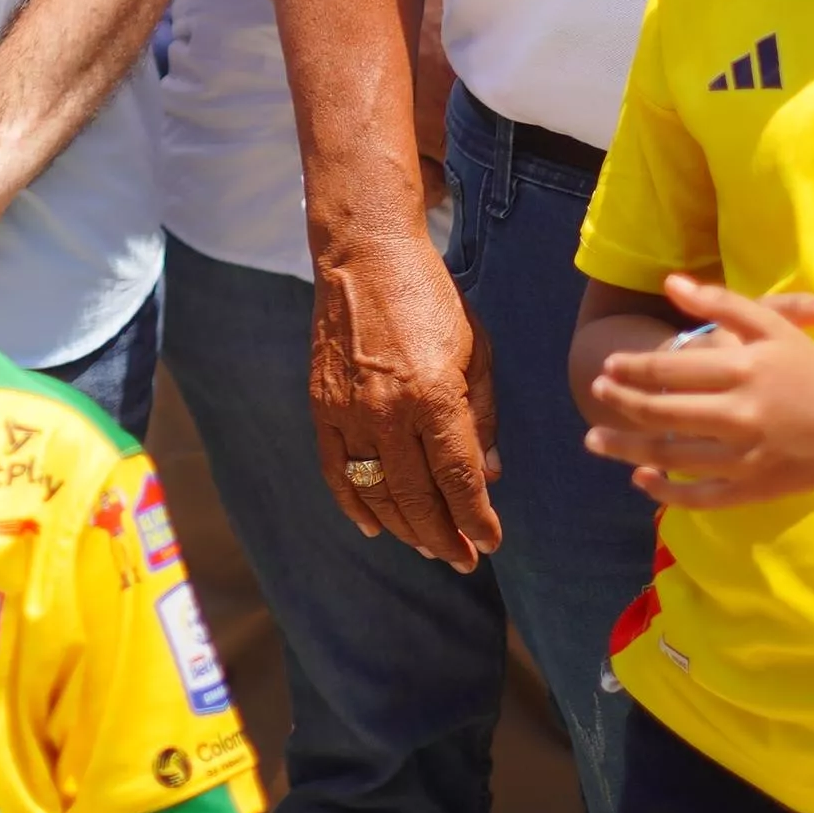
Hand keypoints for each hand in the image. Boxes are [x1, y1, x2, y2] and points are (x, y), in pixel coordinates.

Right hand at [310, 229, 499, 566]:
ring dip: (404, 528)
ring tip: (427, 546)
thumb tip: (490, 473)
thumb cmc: (430, 298)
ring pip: (376, 492)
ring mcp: (349, 410)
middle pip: (418, 497)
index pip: (459, 479)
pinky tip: (372, 525)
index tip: (490, 543)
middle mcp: (389, 411)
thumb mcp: (475, 350)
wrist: (365, 255)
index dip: (476, 519)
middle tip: (463, 557)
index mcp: (434, 396)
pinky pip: (336, 470)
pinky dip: (352, 504)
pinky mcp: (322, 405)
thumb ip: (482, 415)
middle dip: (445, 536)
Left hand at [581, 273, 813, 509]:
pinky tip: (642, 480)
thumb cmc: (812, 372)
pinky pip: (700, 496)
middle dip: (621, 404)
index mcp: (743, 371)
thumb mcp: (772, 327)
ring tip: (595, 439)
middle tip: (597, 395)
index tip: (608, 366)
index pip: (670, 370)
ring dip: (627, 449)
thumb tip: (670, 283)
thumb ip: (721, 303)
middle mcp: (740, 415)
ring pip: (672, 456)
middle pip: (663, 413)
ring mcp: (745, 458)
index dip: (633, 368)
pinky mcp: (753, 490)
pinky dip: (666, 492)